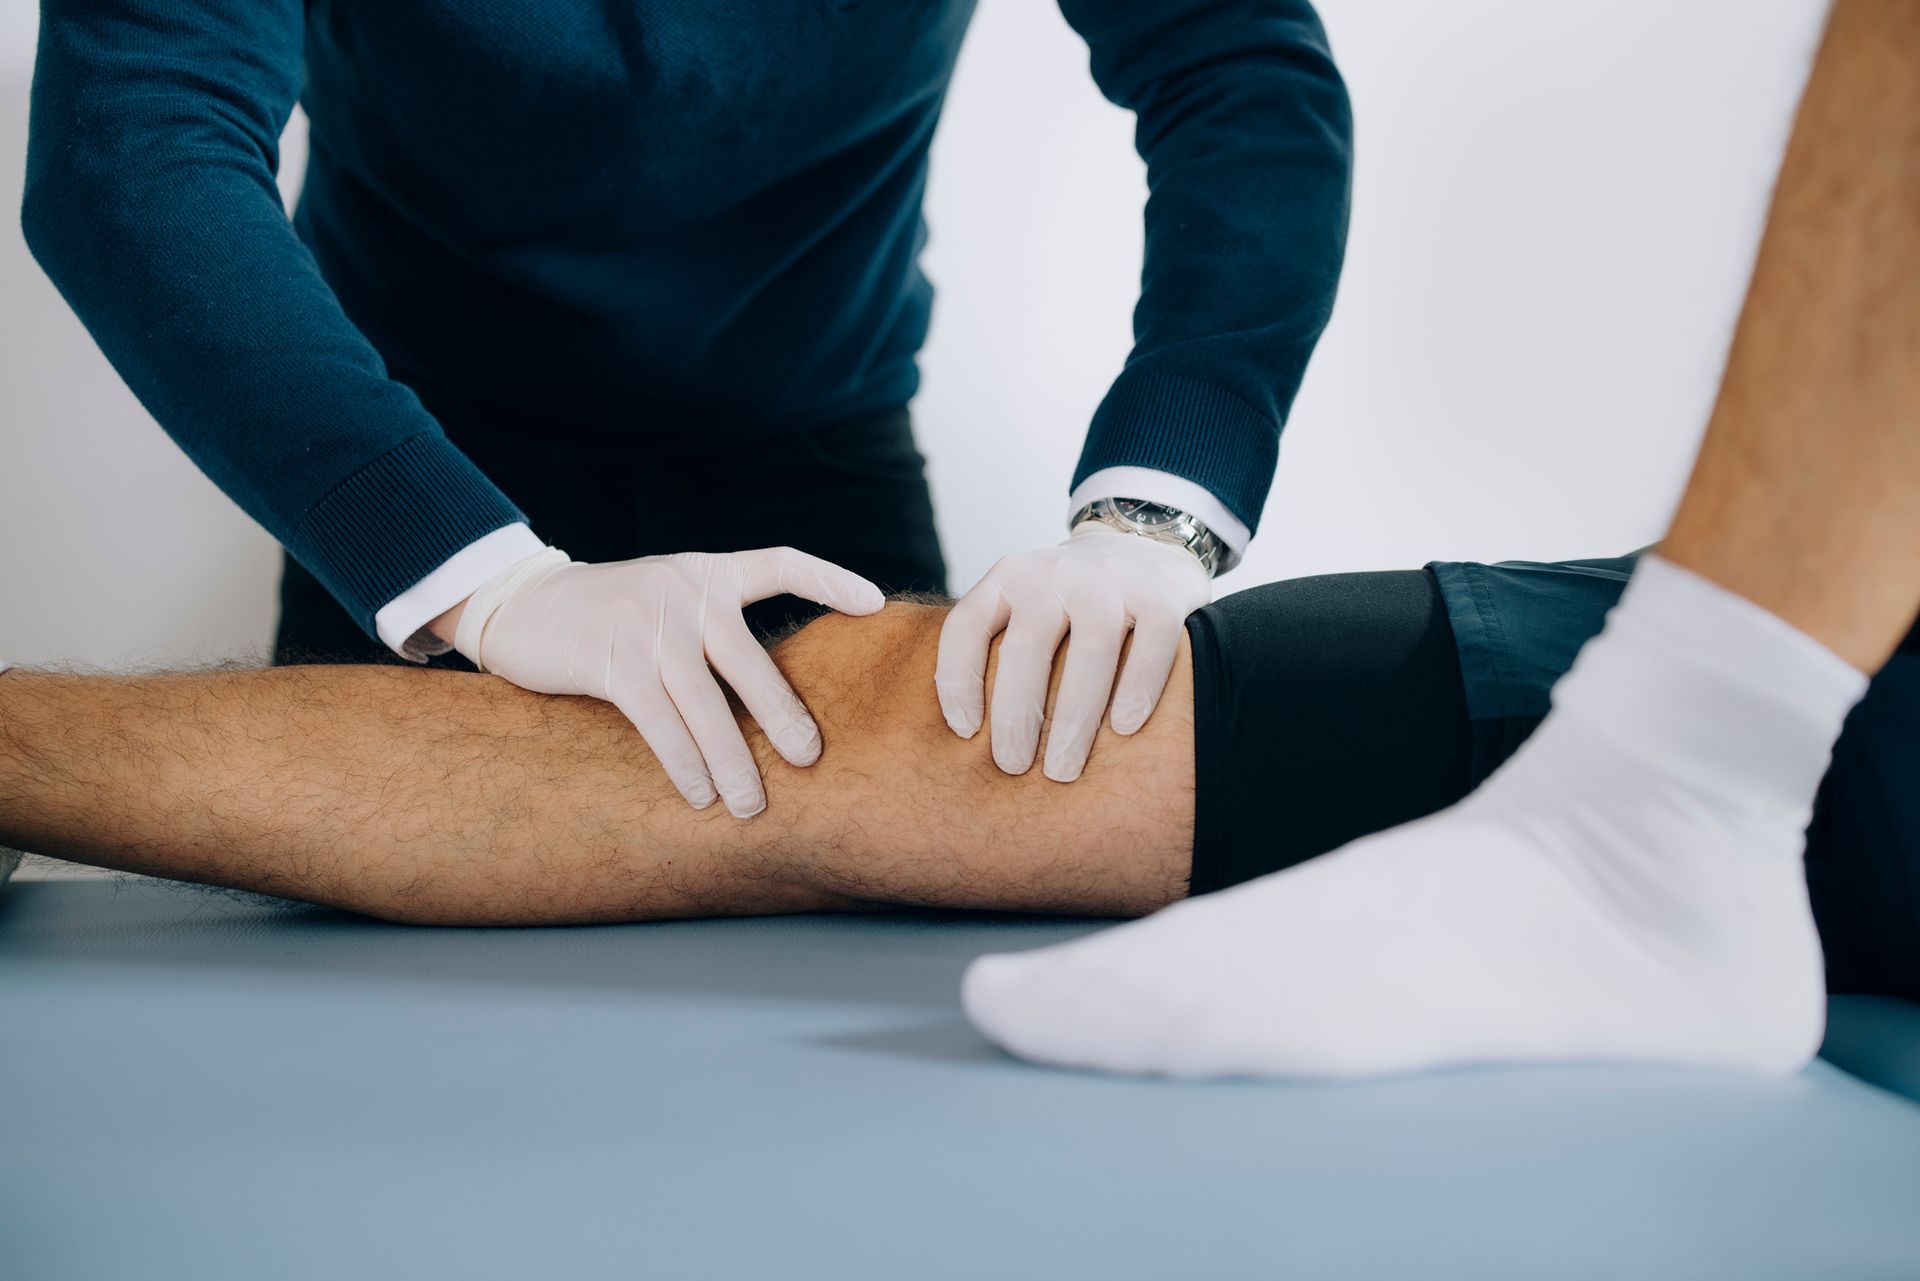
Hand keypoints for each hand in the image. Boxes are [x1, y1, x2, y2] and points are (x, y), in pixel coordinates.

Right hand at [459, 547, 884, 817]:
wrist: (519, 604)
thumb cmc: (605, 613)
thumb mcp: (665, 596)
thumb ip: (713, 623)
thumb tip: (769, 693)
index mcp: (707, 572)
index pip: (780, 562)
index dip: (829, 580)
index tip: (875, 604)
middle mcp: (685, 592)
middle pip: (751, 661)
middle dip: (784, 716)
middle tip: (811, 758)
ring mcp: (648, 625)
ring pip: (707, 705)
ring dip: (731, 761)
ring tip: (751, 804)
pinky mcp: (613, 661)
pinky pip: (661, 723)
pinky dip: (683, 764)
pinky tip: (697, 796)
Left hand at [936, 524, 1209, 781]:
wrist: (1146, 544)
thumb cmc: (1071, 601)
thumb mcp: (1026, 605)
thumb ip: (999, 649)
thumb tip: (969, 739)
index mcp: (1009, 578)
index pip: (967, 625)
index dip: (958, 680)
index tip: (965, 733)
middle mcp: (1054, 574)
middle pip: (1026, 647)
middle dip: (1016, 715)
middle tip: (1012, 766)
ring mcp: (1110, 580)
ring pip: (1090, 651)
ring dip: (1074, 717)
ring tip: (1063, 769)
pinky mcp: (1162, 592)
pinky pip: (1151, 644)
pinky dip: (1138, 688)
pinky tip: (1125, 728)